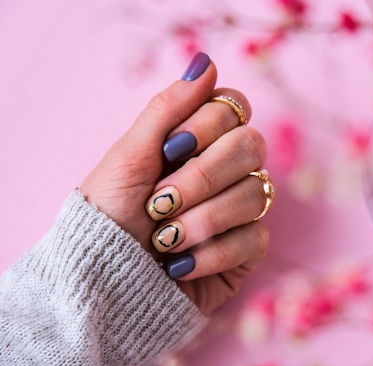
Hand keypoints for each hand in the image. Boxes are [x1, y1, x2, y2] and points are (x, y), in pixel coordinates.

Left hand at [80, 53, 270, 315]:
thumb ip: (167, 109)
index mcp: (197, 142)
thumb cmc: (110, 217)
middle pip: (253, 146)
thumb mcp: (129, 157)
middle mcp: (224, 170)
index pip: (234, 108)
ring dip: (202, 219)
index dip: (209, 124)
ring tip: (162, 240)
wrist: (105, 285)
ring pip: (256, 193)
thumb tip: (206, 63)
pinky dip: (211, 253)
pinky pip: (255, 238)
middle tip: (160, 202)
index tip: (170, 149)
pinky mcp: (246, 249)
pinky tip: (179, 266)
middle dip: (202, 177)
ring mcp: (239, 209)